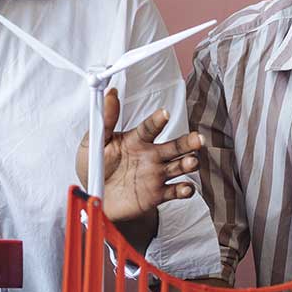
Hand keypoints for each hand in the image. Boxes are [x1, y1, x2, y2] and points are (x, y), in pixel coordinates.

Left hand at [76, 88, 201, 222]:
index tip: (164, 114)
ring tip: (190, 162)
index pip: (150, 127)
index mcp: (137, 140)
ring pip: (180, 166)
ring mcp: (156, 174)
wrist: (94, 197)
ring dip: (189, 163)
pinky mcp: (158, 194)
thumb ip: (105, 120)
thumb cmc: (95, 165)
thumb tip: (109, 95)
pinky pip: (176, 191)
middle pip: (175, 146)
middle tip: (197, 139)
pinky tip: (185, 187)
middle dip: (188, 142)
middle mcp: (151, 155)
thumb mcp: (96, 142)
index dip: (158, 120)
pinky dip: (184, 189)